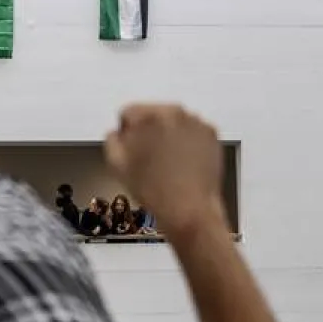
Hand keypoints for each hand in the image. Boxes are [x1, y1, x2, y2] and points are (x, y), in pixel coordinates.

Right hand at [103, 104, 224, 239]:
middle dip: (149, 131)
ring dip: (168, 135)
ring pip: (174, 122)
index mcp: (147, 116)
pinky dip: (188, 142)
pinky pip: (193, 131)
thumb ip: (111, 140)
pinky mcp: (211, 134)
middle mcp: (174, 112)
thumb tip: (117, 133)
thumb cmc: (153, 190)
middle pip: (153, 114)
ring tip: (167, 164)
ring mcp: (196, 122)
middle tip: (149, 158)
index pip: (128, 113)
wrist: (189, 209)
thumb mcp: (117, 166)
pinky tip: (183, 163)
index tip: (131, 148)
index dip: (126, 133)